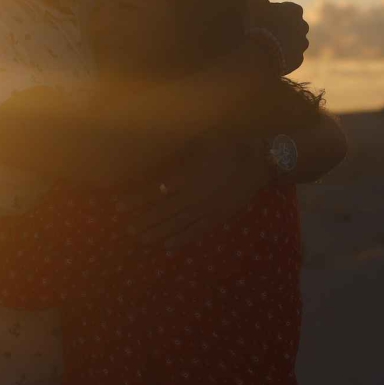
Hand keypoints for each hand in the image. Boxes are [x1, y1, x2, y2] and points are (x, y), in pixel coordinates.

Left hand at [118, 138, 271, 252]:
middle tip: (126, 228)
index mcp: (192, 174)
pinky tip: (168, 245)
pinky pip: (198, 230)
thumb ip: (179, 151)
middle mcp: (199, 194)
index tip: (121, 204)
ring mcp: (210, 208)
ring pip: (180, 224)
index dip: (139, 198)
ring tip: (141, 238)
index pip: (158, 190)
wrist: (262, 158)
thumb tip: (154, 156)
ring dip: (159, 232)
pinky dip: (182, 238)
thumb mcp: (202, 139)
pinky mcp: (220, 216)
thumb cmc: (229, 142)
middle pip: (166, 211)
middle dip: (146, 219)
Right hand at [246, 0, 308, 73]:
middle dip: (282, 26)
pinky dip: (284, 55)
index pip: (287, 9)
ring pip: (294, 40)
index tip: (263, 18)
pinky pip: (291, 55)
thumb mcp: (256, 1)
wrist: (260, 56)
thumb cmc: (258, 25)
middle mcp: (303, 27)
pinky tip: (271, 55)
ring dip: (284, 41)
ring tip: (268, 44)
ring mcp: (302, 44)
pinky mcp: (299, 60)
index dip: (274, 12)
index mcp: (295, 11)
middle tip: (265, 31)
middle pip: (292, 24)